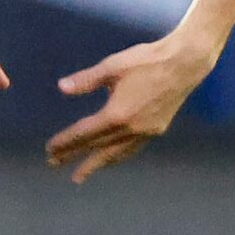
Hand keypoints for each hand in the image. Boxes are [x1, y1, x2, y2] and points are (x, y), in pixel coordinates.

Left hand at [45, 35, 215, 183]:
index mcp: (116, 114)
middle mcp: (131, 128)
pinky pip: (132, 148)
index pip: (84, 133)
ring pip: (116, 154)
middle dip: (74, 156)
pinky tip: (112, 158)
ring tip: (81, 174)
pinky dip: (118, 156)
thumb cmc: (146, 60)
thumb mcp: (112, 66)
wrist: (184, 63)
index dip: (65, 142)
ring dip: (97, 164)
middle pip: (97, 147)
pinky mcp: (157, 129)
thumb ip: (86, 80)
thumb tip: (61, 88)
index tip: (50, 149)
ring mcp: (146, 131)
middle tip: (53, 164)